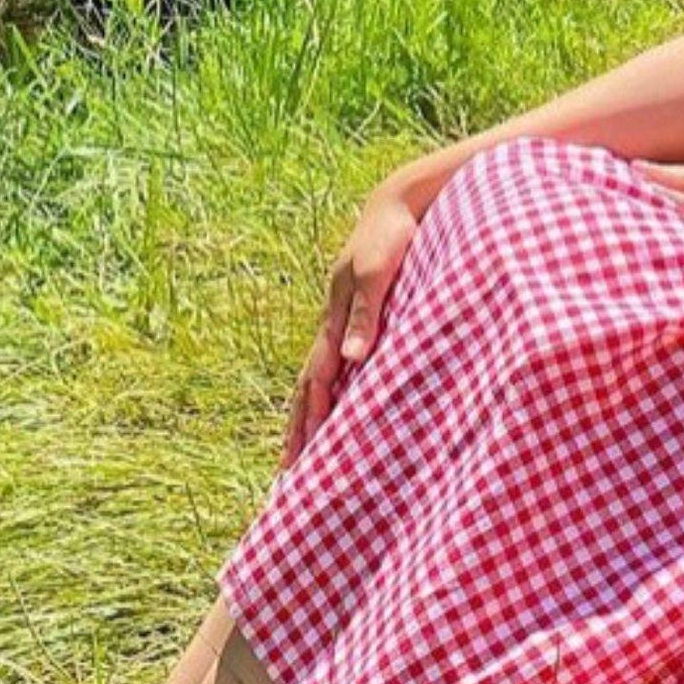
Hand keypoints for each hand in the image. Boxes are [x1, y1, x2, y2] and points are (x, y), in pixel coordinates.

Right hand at [280, 184, 421, 470]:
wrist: (397, 206)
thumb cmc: (390, 238)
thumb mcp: (378, 273)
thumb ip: (366, 314)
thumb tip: (350, 361)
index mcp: (334, 322)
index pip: (317, 385)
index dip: (309, 424)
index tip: (300, 463)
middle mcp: (334, 329)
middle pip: (309, 391)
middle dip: (298, 434)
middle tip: (286, 477)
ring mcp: (344, 325)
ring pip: (320, 382)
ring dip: (310, 419)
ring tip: (301, 455)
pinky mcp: (361, 319)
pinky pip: (340, 368)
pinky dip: (332, 395)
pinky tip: (339, 413)